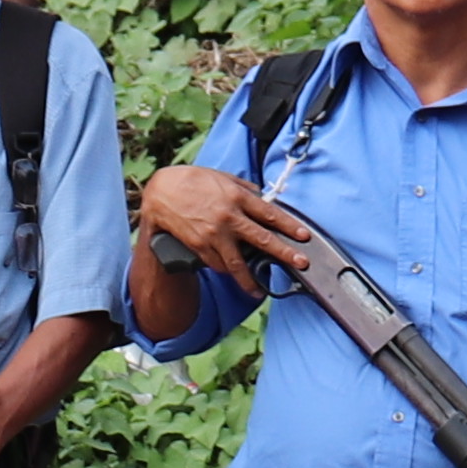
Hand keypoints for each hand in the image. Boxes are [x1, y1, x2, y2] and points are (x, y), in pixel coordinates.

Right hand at [139, 162, 323, 297]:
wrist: (162, 191)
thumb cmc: (193, 180)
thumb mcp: (222, 177)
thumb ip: (244, 188)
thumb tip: (262, 197)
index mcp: (237, 197)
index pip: (270, 213)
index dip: (289, 226)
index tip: (304, 236)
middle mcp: (229, 217)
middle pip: (262, 239)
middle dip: (284, 253)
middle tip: (301, 263)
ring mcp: (214, 234)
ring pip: (237, 263)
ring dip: (249, 279)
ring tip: (258, 290)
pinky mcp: (200, 246)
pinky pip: (217, 264)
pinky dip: (226, 271)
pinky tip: (233, 276)